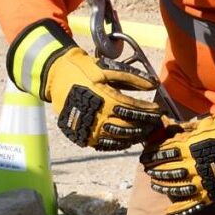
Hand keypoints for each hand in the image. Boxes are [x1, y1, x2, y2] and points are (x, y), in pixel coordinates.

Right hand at [7, 20, 161, 150]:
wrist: (56, 76)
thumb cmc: (84, 70)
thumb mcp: (108, 70)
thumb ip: (133, 78)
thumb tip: (155, 84)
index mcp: (105, 99)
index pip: (134, 109)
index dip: (149, 111)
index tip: (158, 110)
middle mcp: (97, 117)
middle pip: (130, 125)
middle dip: (146, 124)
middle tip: (155, 122)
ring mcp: (89, 129)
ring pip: (120, 138)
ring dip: (136, 135)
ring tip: (145, 130)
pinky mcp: (82, 136)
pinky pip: (106, 144)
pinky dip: (120, 143)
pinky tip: (128, 138)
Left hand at [144, 91, 214, 214]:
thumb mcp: (203, 125)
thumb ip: (184, 129)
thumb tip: (168, 126)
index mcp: (188, 147)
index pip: (162, 152)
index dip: (151, 155)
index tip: (146, 156)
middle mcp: (192, 165)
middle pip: (165, 170)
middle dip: (154, 170)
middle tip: (148, 170)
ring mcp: (201, 180)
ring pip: (175, 188)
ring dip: (162, 187)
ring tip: (156, 185)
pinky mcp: (212, 192)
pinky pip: (193, 203)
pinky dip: (179, 209)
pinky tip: (169, 211)